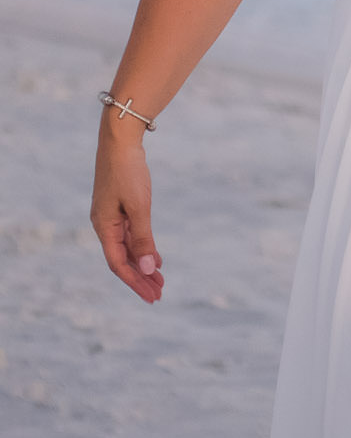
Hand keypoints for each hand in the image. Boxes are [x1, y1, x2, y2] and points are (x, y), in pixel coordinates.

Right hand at [92, 124, 164, 302]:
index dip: (135, 282)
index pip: (118, 264)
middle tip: (159, 295)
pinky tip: (155, 258)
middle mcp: (104, 226)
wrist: (121, 142)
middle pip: (123, 260)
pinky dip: (143, 248)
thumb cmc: (128, 172)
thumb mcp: (139, 206)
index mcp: (104, 228)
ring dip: (143, 265)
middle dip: (140, 278)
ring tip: (160, 281)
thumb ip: (143, 237)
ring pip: (128, 249)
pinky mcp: (120, 209)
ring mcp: (111, 217)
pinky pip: (131, 236)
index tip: (152, 295)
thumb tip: (146, 268)